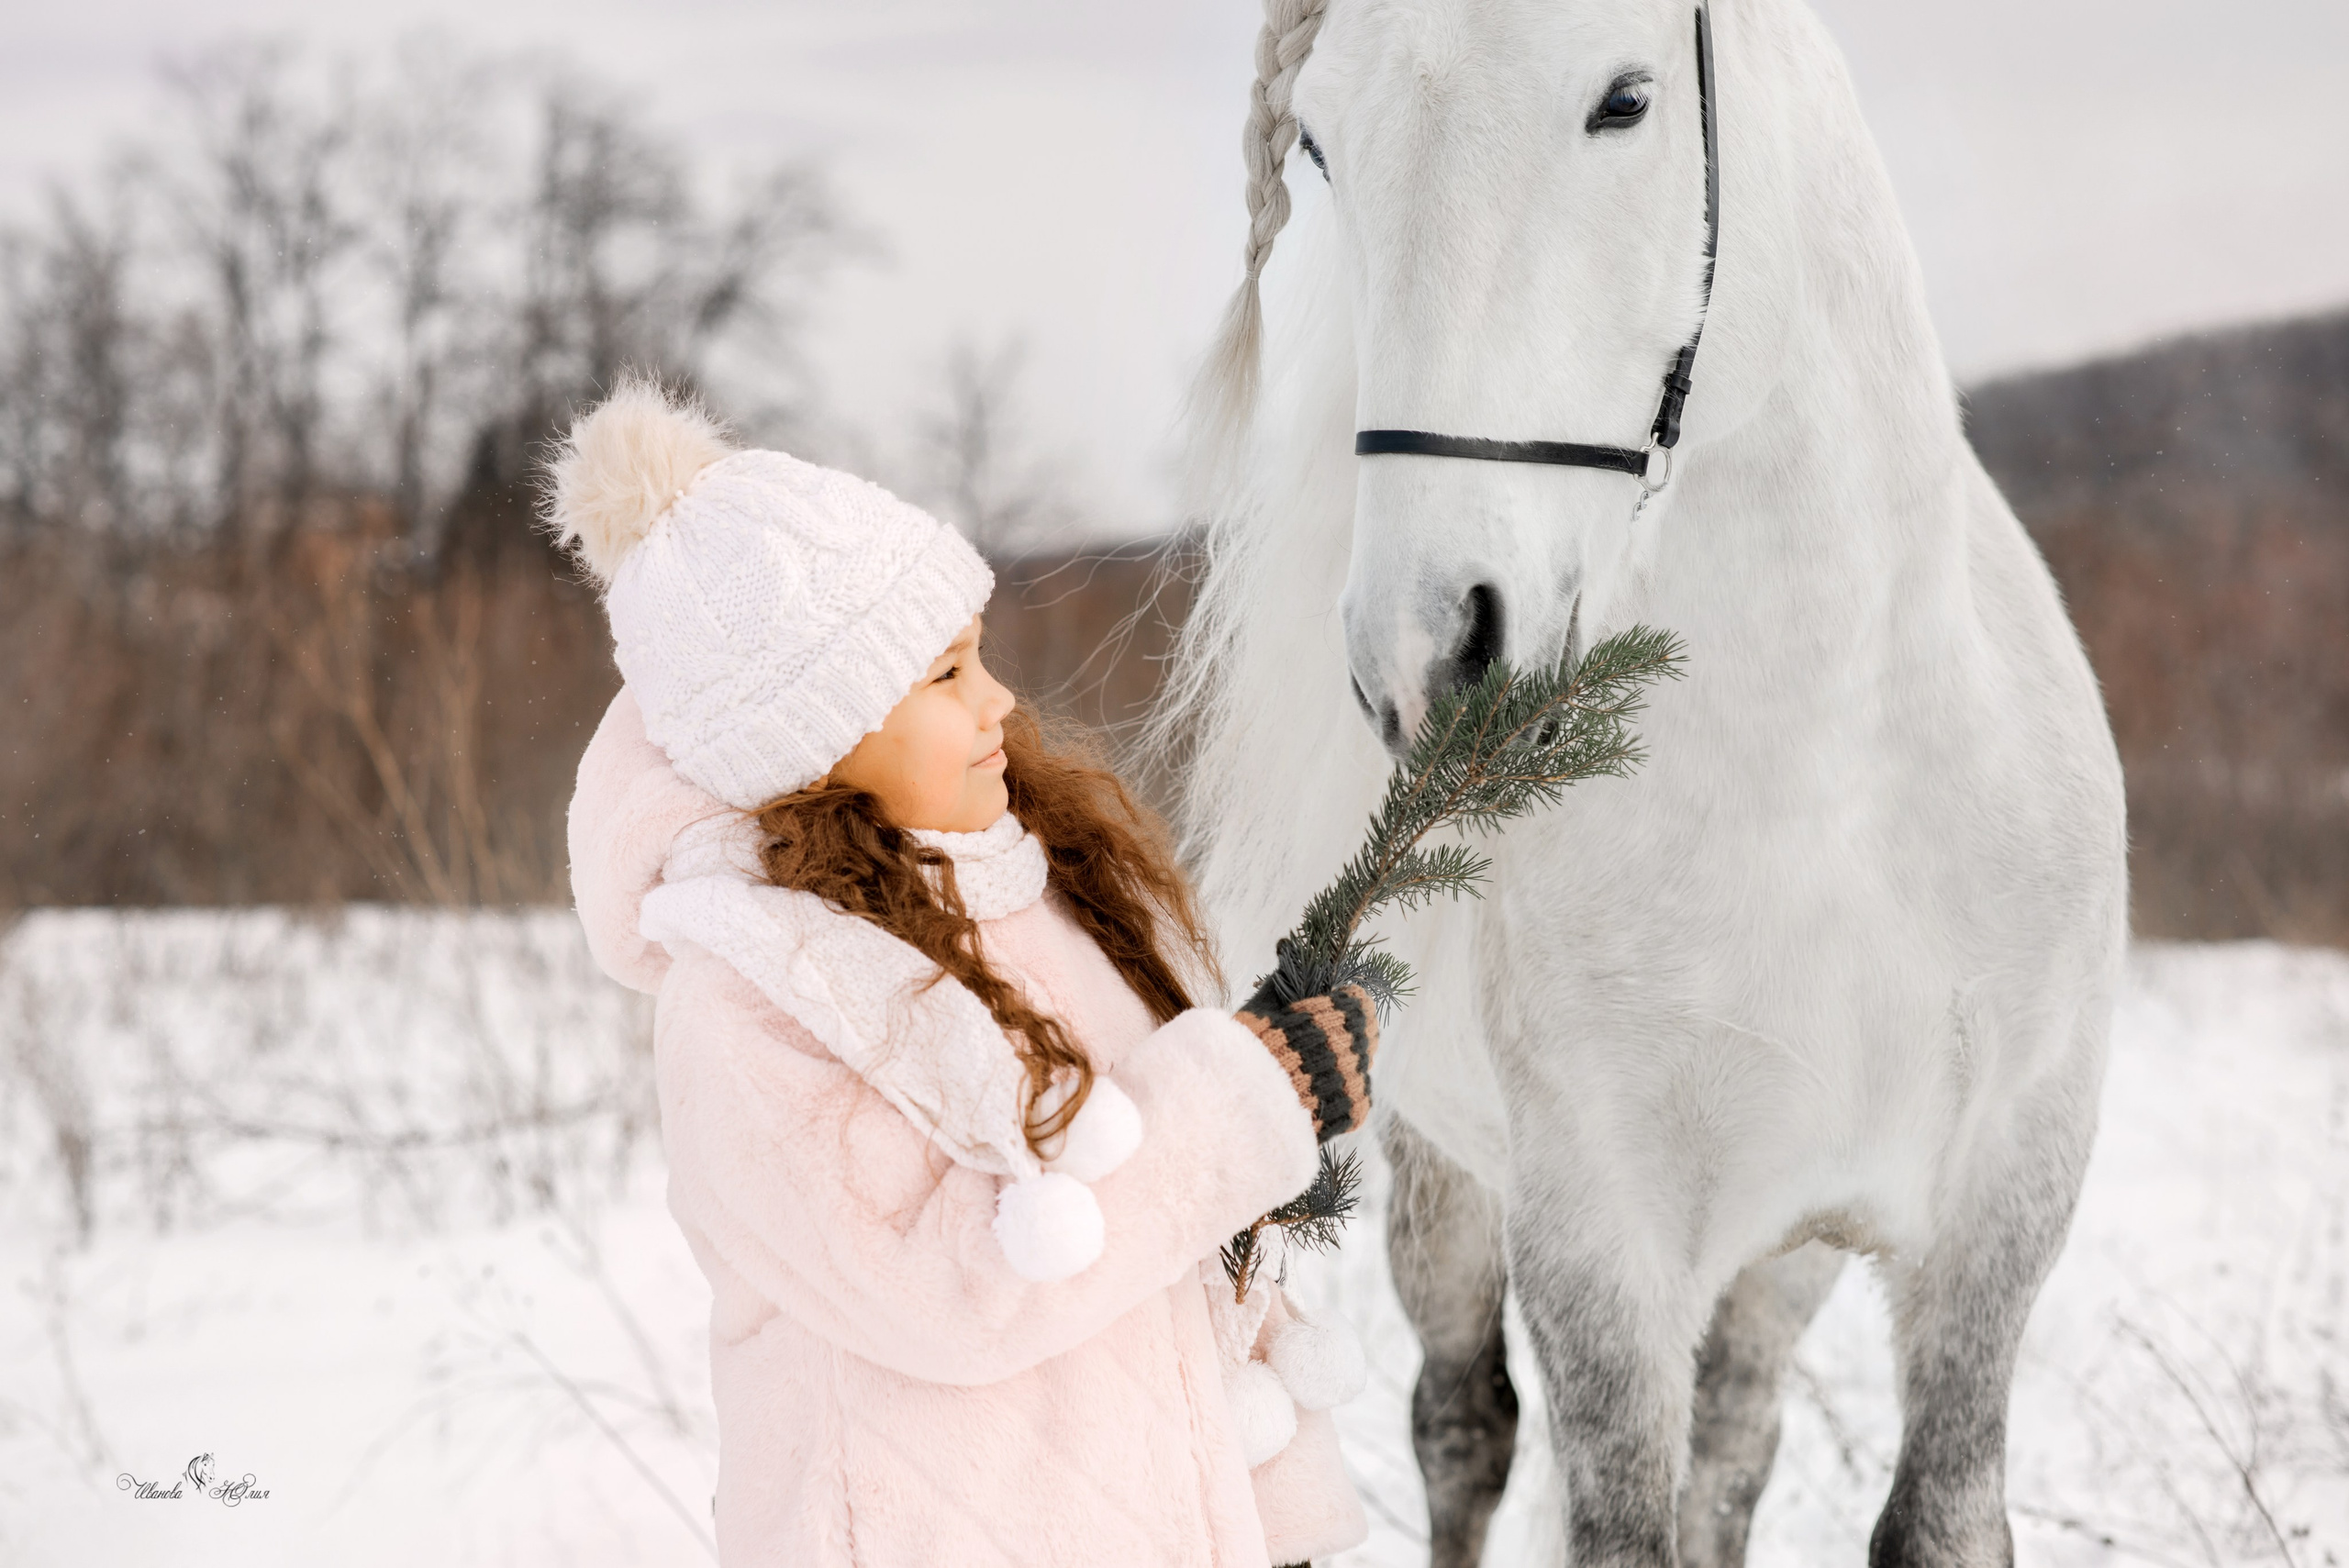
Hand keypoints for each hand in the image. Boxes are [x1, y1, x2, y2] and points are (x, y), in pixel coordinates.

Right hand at [1235, 966, 1377, 1142]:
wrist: (1242, 1107)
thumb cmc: (1247, 1052)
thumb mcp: (1263, 1007)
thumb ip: (1283, 978)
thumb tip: (1287, 944)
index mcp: (1338, 1014)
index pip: (1358, 1002)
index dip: (1340, 1006)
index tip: (1321, 1014)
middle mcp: (1354, 1046)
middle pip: (1363, 1034)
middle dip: (1342, 1036)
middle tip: (1312, 1046)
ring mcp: (1357, 1080)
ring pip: (1359, 1067)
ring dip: (1340, 1069)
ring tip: (1306, 1077)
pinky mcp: (1354, 1111)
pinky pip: (1357, 1098)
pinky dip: (1338, 1097)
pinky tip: (1312, 1098)